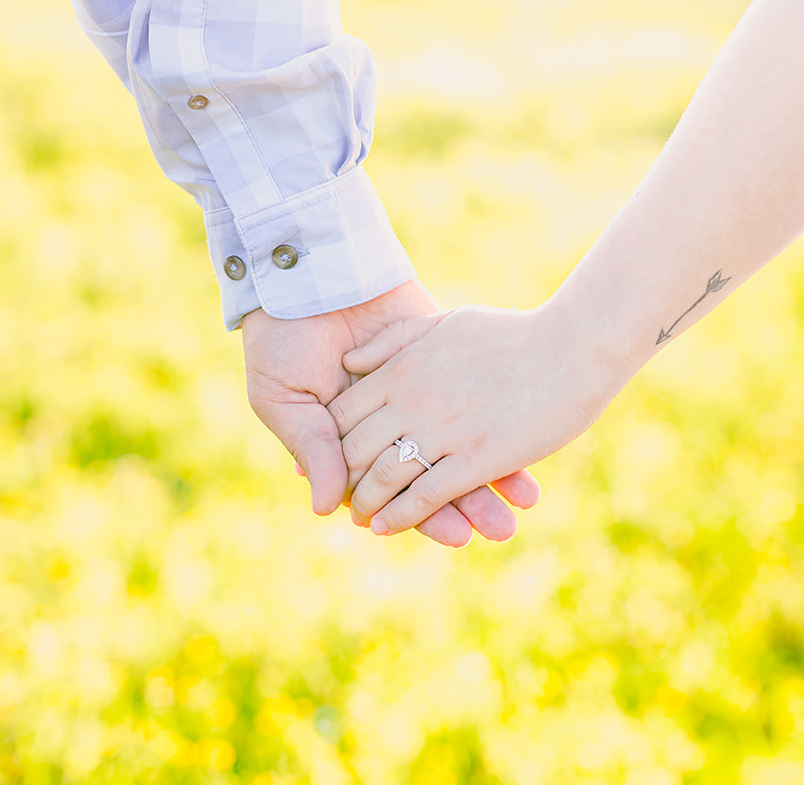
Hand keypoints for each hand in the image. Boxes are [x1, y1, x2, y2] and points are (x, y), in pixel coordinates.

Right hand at [242, 280, 542, 546]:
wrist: (303, 268)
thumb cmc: (280, 339)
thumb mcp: (285, 397)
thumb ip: (313, 449)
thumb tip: (328, 509)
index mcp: (349, 442)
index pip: (394, 488)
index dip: (422, 514)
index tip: (456, 535)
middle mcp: (388, 423)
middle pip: (434, 474)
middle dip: (467, 504)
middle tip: (502, 529)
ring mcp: (418, 389)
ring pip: (457, 441)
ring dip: (489, 472)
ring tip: (523, 501)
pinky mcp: (437, 352)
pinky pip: (471, 393)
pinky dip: (496, 418)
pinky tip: (524, 445)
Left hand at [331, 303, 620, 535]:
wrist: (574, 344)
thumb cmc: (515, 333)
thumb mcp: (447, 322)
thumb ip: (396, 340)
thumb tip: (349, 362)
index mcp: (405, 367)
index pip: (344, 414)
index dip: (330, 442)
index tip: (329, 459)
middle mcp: (416, 399)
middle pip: (356, 449)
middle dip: (342, 479)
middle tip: (339, 498)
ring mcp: (446, 429)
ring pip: (384, 477)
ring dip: (366, 504)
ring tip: (361, 518)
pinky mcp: (478, 457)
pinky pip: (425, 495)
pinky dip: (400, 516)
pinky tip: (387, 527)